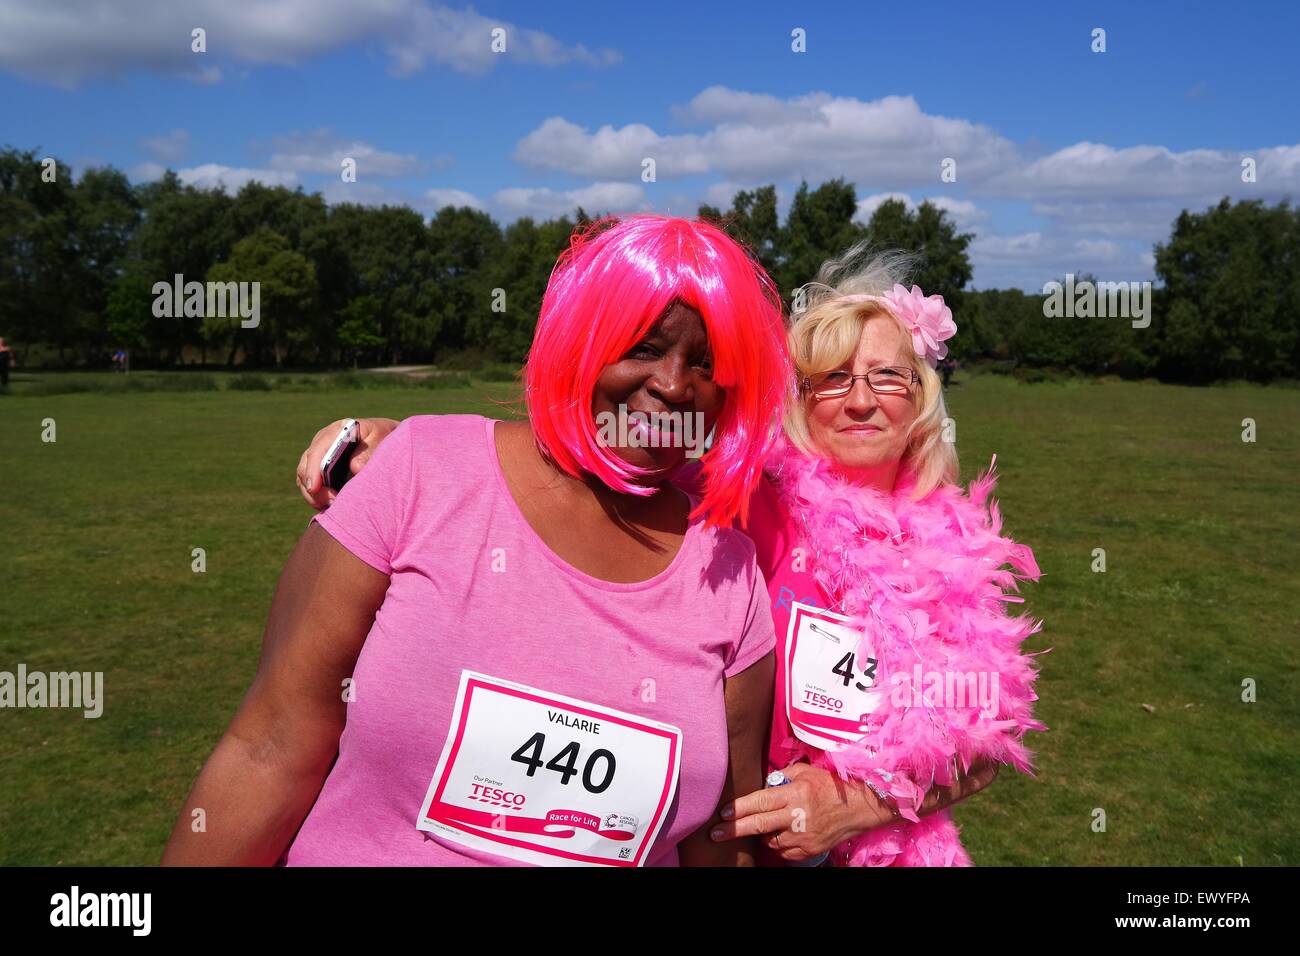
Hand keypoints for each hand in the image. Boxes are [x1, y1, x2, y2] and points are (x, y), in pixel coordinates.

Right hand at [295, 418, 399, 509]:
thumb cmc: (385, 437)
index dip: (313, 469)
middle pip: (306, 465)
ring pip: (304, 477)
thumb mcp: (382, 438)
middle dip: (314, 488)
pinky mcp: (321, 468)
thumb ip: (370, 451)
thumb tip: (354, 468)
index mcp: (338, 430)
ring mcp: (320, 455)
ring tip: (329, 508)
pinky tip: (327, 507)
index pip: (318, 449)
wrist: (389, 439)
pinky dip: (315, 497)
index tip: (314, 488)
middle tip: (331, 503)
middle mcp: (324, 441)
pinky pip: (311, 484)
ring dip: (313, 495)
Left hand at [710, 763, 895, 862]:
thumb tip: (763, 784)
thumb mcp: (806, 772)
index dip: (739, 809)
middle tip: (714, 833)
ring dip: (761, 834)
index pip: (760, 802)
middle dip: (733, 830)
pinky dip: (778, 843)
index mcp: (795, 794)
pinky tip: (780, 834)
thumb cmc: (831, 786)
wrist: (861, 808)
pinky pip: (784, 851)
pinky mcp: (809, 850)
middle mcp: (797, 817)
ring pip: (770, 841)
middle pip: (758, 825)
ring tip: (761, 825)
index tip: (722, 814)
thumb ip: (782, 777)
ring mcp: (803, 837)